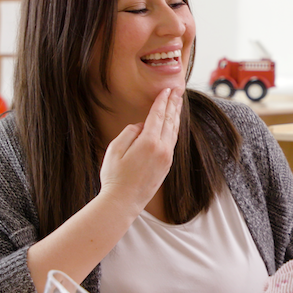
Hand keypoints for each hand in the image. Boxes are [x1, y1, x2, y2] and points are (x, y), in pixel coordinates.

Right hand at [98, 88, 181, 211]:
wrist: (123, 202)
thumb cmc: (114, 176)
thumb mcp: (115, 149)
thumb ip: (130, 133)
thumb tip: (142, 126)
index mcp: (149, 142)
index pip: (158, 115)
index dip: (162, 101)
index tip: (166, 89)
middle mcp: (162, 149)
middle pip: (170, 121)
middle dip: (173, 104)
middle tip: (177, 91)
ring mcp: (166, 158)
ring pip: (174, 131)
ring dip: (176, 115)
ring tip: (178, 103)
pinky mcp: (167, 166)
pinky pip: (173, 141)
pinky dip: (174, 129)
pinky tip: (174, 124)